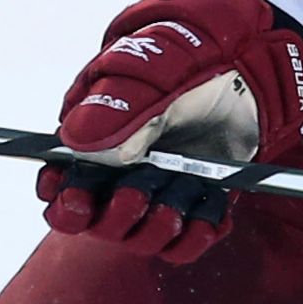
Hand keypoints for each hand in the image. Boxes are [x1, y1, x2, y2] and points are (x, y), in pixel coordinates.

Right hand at [35, 0, 302, 258]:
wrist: (242, 60)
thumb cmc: (182, 59)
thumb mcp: (148, 70)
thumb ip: (115, 103)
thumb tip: (76, 136)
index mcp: (92, 144)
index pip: (59, 190)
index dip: (66, 202)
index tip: (78, 198)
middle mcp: (119, 176)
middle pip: (98, 225)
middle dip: (117, 214)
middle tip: (137, 190)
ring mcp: (158, 192)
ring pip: (142, 239)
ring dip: (161, 220)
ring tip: (185, 182)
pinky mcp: (193, 204)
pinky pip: (186, 244)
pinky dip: (197, 232)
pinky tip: (210, 208)